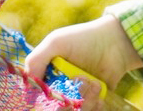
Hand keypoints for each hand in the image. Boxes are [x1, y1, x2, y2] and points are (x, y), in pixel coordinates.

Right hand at [25, 15, 142, 99]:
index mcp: (48, 74)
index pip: (38, 96)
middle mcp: (60, 87)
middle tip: (76, 88)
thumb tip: (27, 87)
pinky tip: (99, 93)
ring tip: (93, 84)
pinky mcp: (93, 101)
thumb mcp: (55, 42)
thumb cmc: (83, 38)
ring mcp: (77, 95)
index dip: (42, 100)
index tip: (51, 95)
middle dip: (65, 103)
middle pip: (55, 109)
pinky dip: (94, 106)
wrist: (115, 42)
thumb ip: (36, 60)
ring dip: (84, 102)